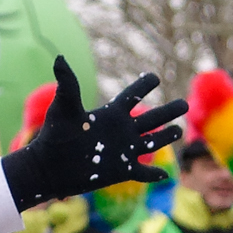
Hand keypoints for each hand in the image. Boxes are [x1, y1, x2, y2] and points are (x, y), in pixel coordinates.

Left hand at [0, 57, 187, 207]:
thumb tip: (59, 58)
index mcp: (110, 114)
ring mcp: (123, 151)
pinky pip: (143, 172)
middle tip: (184, 104)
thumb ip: (67, 83)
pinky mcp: (121, 172)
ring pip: (152, 143)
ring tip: (179, 131)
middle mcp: (120, 131)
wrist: (48, 167)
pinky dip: (154, 174)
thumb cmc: (55, 135)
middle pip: (152, 118)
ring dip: (166, 137)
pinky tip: (166, 174)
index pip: (132, 96)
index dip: (144, 85)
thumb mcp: (64, 107)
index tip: (154, 76)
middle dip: (169, 111)